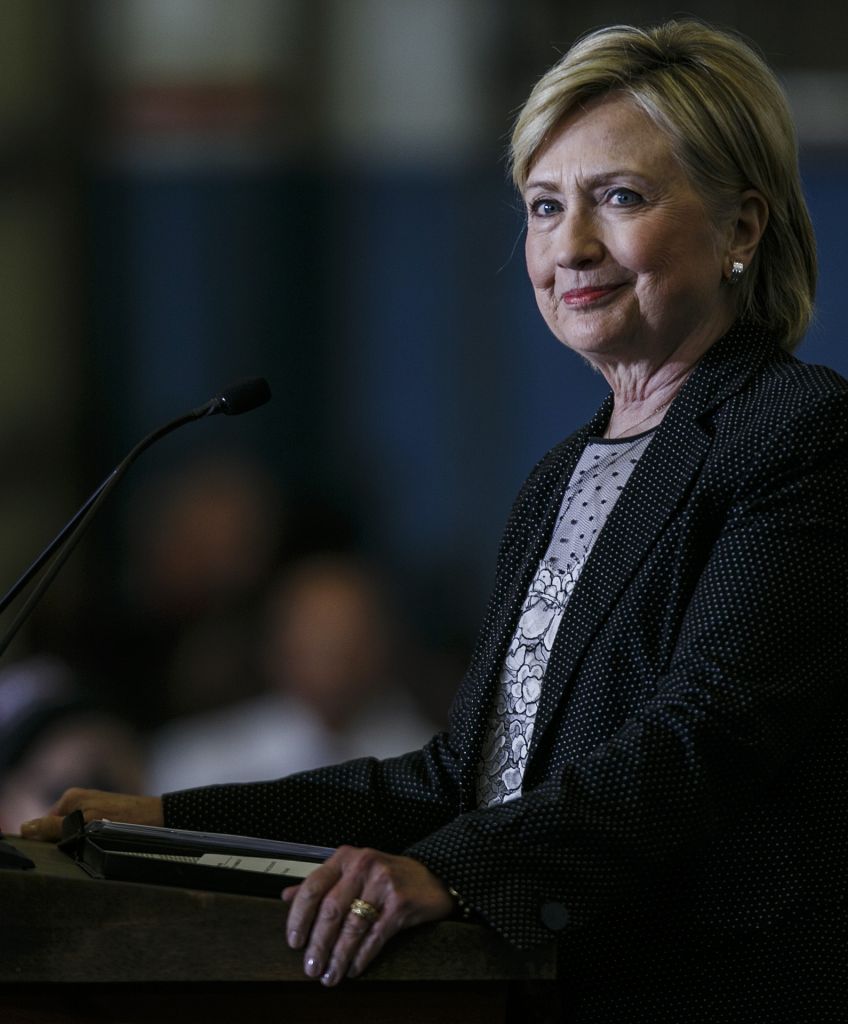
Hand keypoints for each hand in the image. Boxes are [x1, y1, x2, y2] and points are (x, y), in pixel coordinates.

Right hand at [20, 788, 163, 841]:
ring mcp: (91, 811)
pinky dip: (89, 844)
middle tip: (78, 852)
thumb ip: (57, 827)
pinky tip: (100, 849)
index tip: (56, 854)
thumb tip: (27, 828)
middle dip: (62, 844)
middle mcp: (79, 802)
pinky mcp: (102, 820)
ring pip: (72, 835)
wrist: (162, 818)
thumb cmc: (129, 819)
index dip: (45, 842)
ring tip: (93, 848)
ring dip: (77, 845)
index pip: (42, 825)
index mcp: (70, 798)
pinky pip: (85, 836)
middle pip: (57, 831)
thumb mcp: (88, 825)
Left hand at [283, 845, 453, 985]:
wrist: (432, 877)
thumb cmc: (388, 875)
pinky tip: (353, 968)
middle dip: (318, 944)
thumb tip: (287, 896)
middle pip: (331, 910)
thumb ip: (321, 883)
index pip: (313, 886)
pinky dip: (362, 956)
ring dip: (338, 956)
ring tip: (330, 975)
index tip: (294, 941)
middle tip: (310, 967)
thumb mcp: (352, 871)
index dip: (299, 917)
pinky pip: (375, 935)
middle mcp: (362, 865)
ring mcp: (383, 883)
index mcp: (345, 857)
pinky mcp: (401, 903)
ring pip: (352, 926)